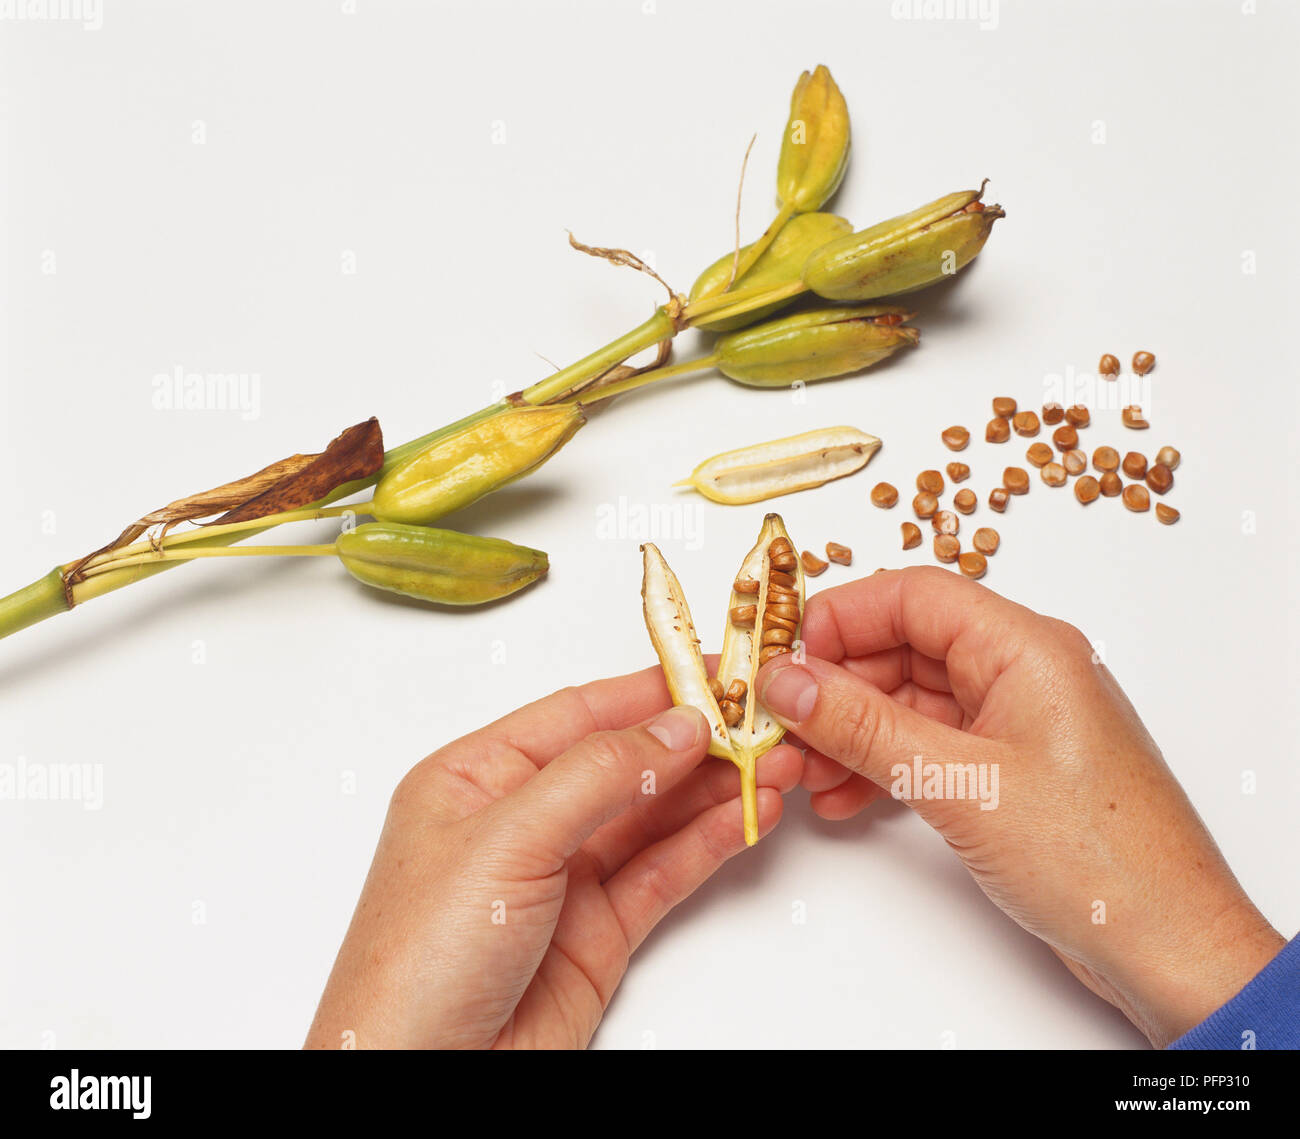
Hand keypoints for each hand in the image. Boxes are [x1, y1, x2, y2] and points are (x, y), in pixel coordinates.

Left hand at [305, 665, 801, 1048]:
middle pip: (624, 761)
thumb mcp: (505, 840)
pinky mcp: (596, 931)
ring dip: (714, 789)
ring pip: (653, 816)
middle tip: (761, 720)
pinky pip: (663, 872)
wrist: (420, 1081)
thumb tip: (671, 725)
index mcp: (475, 777)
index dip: (650, 689)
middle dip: (695, 740)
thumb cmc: (415, 965)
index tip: (715, 672)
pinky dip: (709, 843)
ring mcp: (562, 876)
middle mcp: (520, 821)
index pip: (579, 713)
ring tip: (773, 764)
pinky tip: (746, 817)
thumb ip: (596, 776)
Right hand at [756, 566, 1283, 1046]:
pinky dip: (883, 765)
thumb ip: (863, 727)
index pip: (912, 596)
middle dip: (836, 686)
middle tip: (781, 723)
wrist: (1169, 945)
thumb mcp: (957, 782)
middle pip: (904, 647)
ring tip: (803, 771)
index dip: (839, 617)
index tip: (784, 656)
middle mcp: (1022, 671)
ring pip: (910, 701)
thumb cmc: (1096, 857)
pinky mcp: (1010, 769)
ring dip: (852, 732)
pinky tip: (845, 798)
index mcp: (1024, 646)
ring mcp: (1017, 722)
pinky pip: (929, 746)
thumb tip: (789, 683)